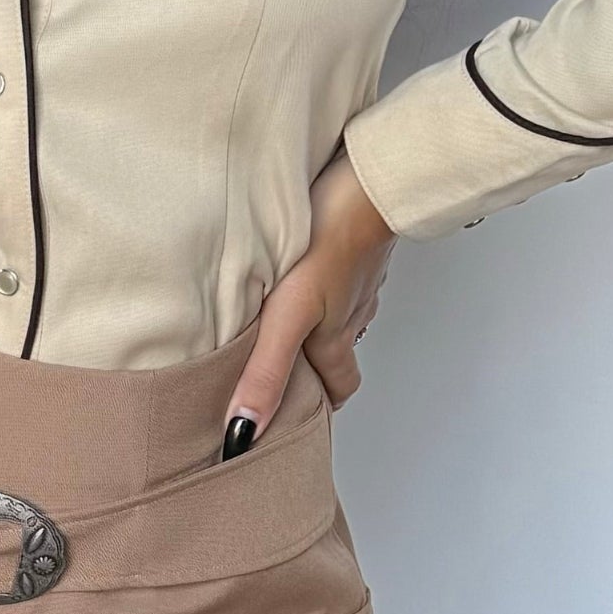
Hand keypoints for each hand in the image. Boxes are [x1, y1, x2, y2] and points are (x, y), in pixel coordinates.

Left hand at [222, 146, 394, 454]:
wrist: (368, 182)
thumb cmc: (330, 244)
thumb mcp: (289, 316)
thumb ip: (266, 372)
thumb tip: (244, 432)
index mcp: (335, 337)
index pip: (339, 387)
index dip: (322, 404)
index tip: (301, 414)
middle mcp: (352, 311)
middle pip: (339, 351)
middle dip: (316, 363)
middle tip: (284, 363)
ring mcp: (359, 275)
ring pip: (341, 310)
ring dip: (318, 318)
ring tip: (283, 313)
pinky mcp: (357, 242)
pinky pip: (343, 271)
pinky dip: (325, 277)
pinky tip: (304, 262)